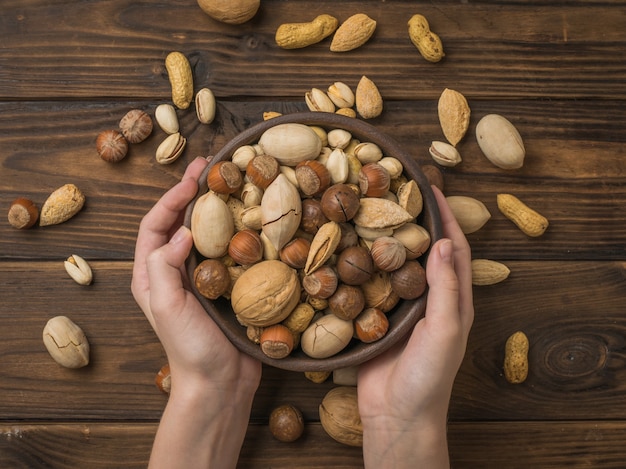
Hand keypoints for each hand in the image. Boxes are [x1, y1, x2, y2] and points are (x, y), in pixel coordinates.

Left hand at [131, 157, 260, 467]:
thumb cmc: (189, 349)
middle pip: (182, 223)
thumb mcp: (168, 307)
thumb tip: (182, 231)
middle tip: (213, 167)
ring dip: (219, 209)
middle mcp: (175, 272)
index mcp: (152, 274)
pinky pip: (232, 252)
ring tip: (235, 185)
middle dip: (195, 194)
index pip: (155, 225)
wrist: (220, 384)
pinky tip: (255, 221)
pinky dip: (240, 234)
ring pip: (209, 235)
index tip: (193, 177)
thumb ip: (165, 266)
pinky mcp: (228, 287)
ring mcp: (203, 279)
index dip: (171, 197)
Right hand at [358, 186, 473, 467]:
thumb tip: (443, 242)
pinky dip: (362, 264)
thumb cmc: (428, 377)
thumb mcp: (444, 332)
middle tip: (395, 191)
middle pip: (422, 250)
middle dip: (414, 219)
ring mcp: (401, 308)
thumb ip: (445, 289)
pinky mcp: (376, 318)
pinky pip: (370, 284)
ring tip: (369, 211)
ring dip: (386, 238)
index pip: (453, 248)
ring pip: (394, 264)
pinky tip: (346, 249)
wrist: (396, 416)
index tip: (432, 187)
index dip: (446, 216)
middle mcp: (429, 299)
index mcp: (454, 300)